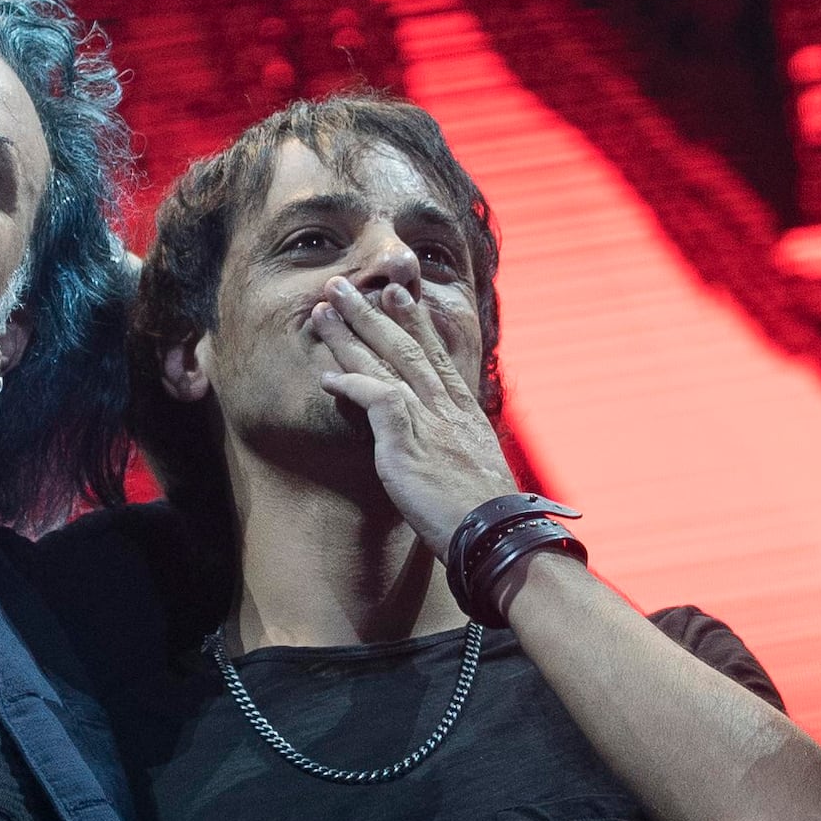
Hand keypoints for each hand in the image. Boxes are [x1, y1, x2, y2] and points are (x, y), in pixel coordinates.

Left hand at [303, 276, 518, 555]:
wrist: (495, 534)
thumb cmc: (483, 513)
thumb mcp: (476, 466)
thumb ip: (456, 444)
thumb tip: (447, 443)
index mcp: (464, 411)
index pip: (436, 354)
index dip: (414, 321)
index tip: (398, 293)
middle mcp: (446, 407)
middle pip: (405, 348)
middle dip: (373, 313)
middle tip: (345, 285)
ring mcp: (428, 420)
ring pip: (388, 363)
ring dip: (353, 333)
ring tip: (326, 309)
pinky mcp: (409, 442)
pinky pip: (376, 399)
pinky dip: (352, 384)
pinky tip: (328, 375)